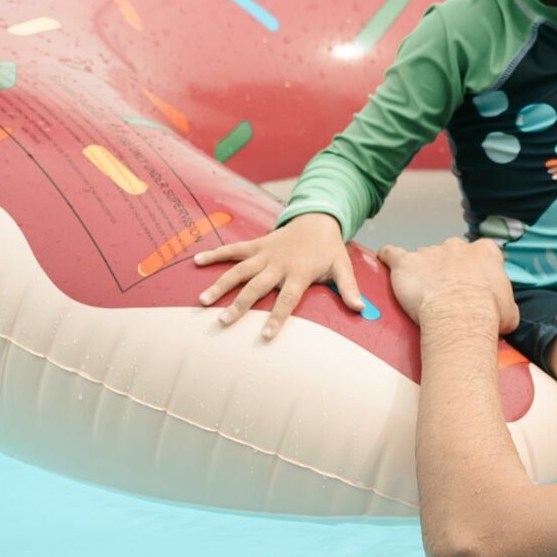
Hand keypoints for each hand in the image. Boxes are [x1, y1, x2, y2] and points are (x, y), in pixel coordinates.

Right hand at [195, 212, 361, 339]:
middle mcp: (278, 265)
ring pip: (239, 270)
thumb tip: (360, 309)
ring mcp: (265, 254)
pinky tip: (196, 261)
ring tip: (202, 301)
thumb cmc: (329, 249)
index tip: (265, 337)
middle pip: (256, 287)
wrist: (318, 219)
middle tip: (222, 322)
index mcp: (299, 274)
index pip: (287, 300)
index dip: (277, 318)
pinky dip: (215, 254)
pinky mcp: (256, 244)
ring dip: (220, 284)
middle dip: (239, 305)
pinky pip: (233, 249)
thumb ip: (348, 288)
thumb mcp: (342, 267)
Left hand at [376, 238, 519, 334]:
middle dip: (448, 271)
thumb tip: (503, 313)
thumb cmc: (488, 316)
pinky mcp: (406, 262)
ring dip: (422, 272)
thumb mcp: (510, 312)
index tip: (472, 288)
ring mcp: (430, 251)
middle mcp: (458, 246)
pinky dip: (388, 257)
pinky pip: (391, 253)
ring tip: (420, 293)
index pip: (480, 254)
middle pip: (450, 254)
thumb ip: (504, 303)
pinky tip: (387, 261)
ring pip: (423, 258)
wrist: (461, 317)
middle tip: (447, 296)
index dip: (475, 272)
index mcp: (485, 252)